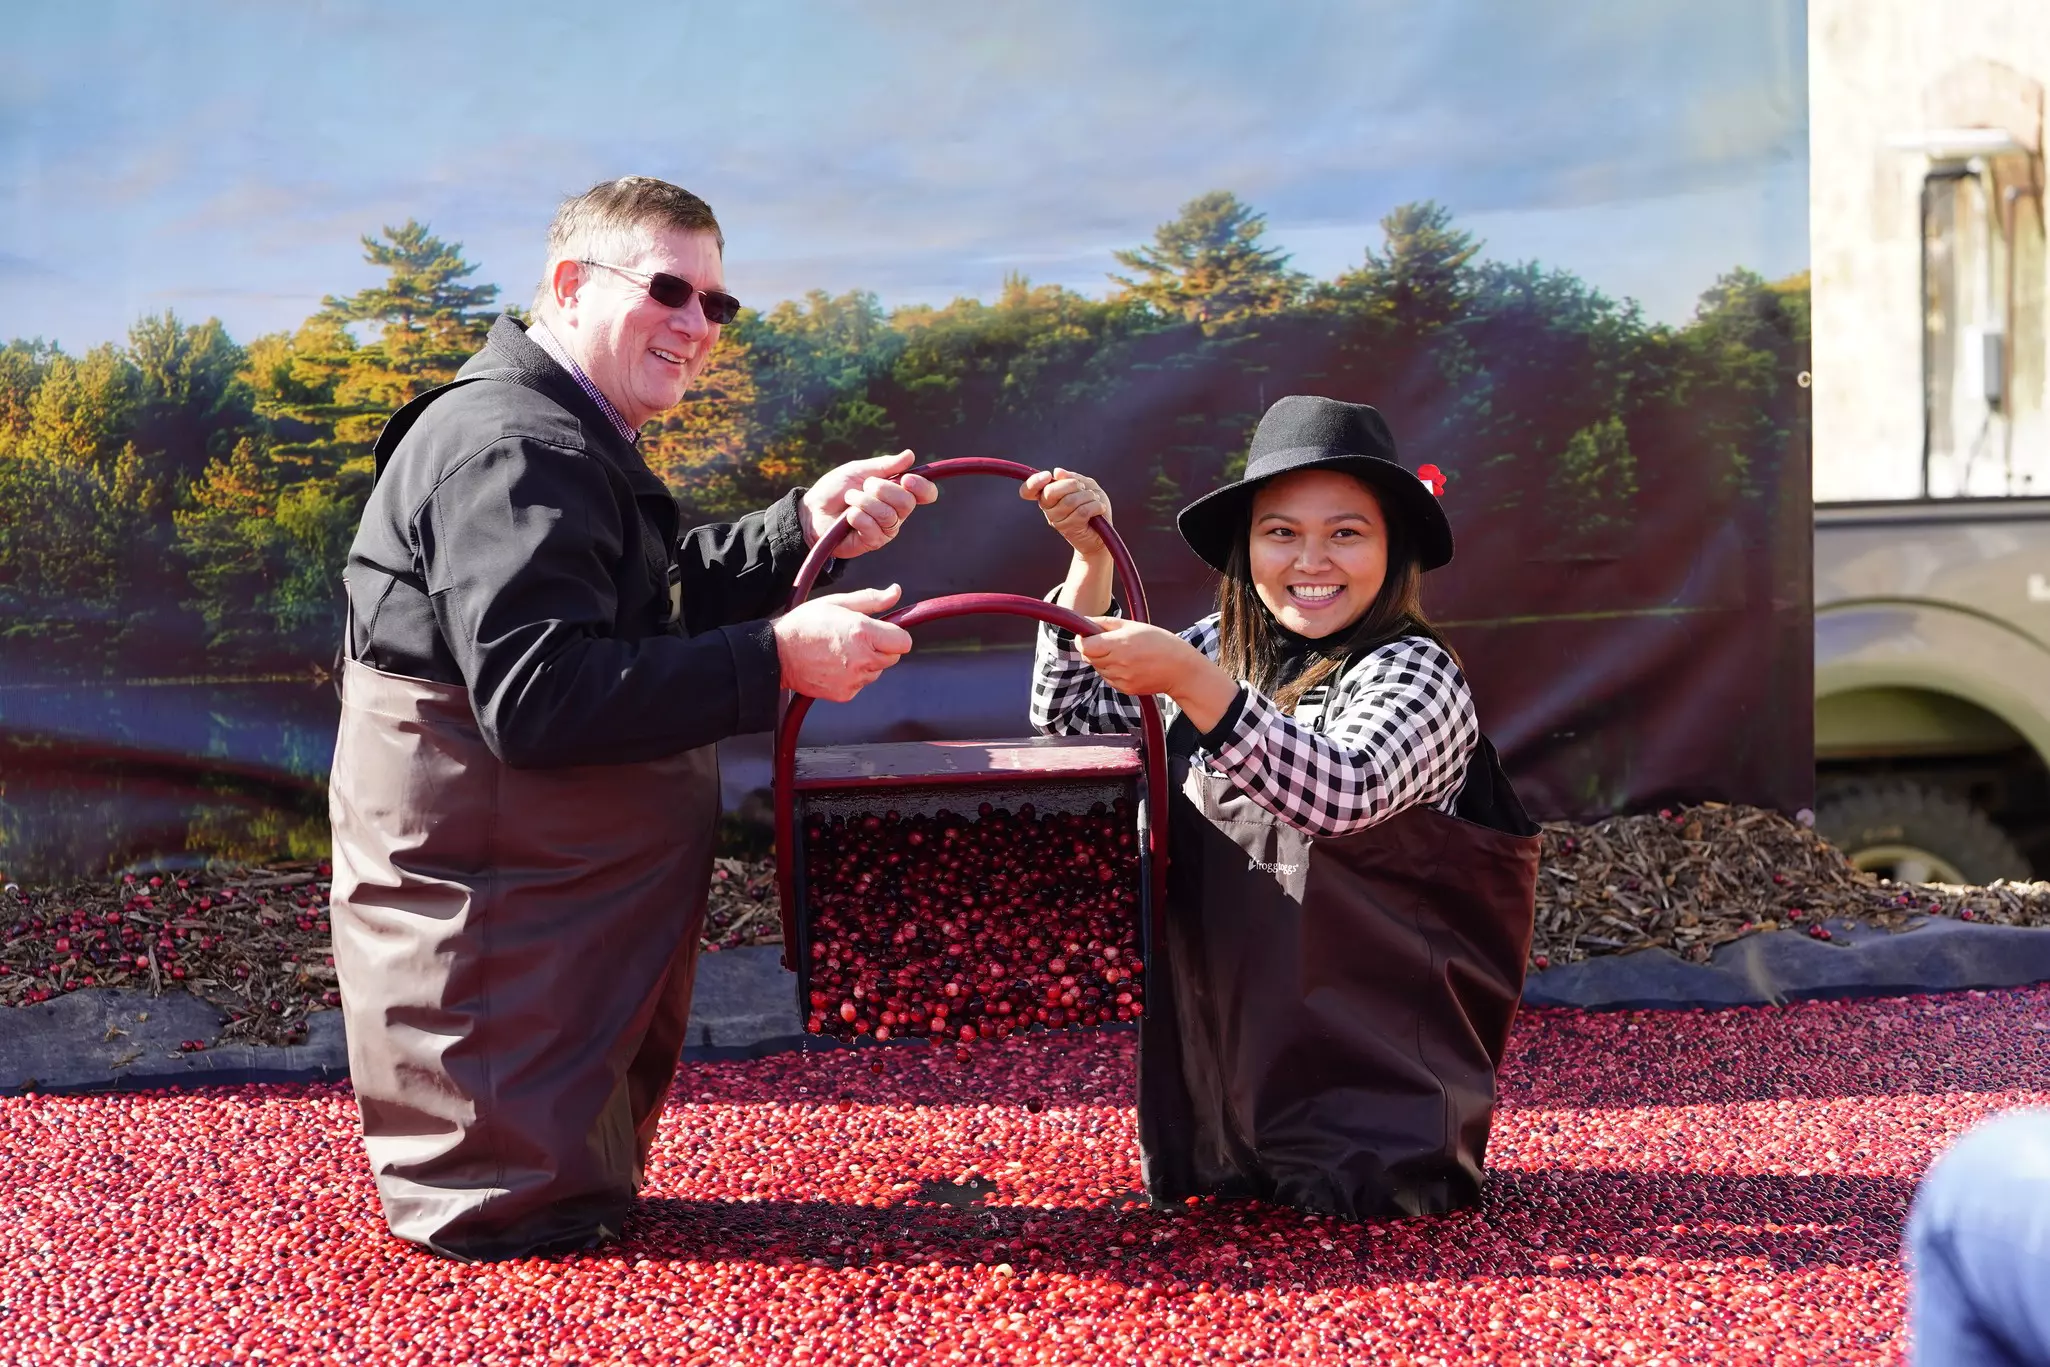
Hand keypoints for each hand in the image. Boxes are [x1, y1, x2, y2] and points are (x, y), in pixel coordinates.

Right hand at [774, 585, 913, 701]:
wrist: (778, 654)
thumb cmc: (804, 626)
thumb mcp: (838, 603)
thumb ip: (871, 600)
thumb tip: (895, 592)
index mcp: (863, 633)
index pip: (904, 641)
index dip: (895, 635)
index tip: (882, 631)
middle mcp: (862, 659)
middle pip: (893, 657)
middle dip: (880, 648)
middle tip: (856, 639)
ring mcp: (854, 679)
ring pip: (877, 671)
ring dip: (867, 663)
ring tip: (842, 651)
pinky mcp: (845, 693)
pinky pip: (861, 684)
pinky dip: (853, 676)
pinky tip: (835, 665)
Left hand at [801, 450, 938, 555]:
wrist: (812, 509)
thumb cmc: (836, 489)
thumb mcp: (859, 471)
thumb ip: (884, 465)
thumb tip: (910, 455)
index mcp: (897, 493)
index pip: (925, 493)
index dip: (922, 487)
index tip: (906, 479)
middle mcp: (897, 512)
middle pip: (907, 503)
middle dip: (883, 490)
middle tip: (864, 486)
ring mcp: (886, 529)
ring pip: (888, 515)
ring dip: (864, 502)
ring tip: (850, 499)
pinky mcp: (872, 542)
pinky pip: (874, 528)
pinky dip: (858, 517)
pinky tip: (848, 516)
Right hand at [1020, 467, 1112, 559]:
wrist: (1103, 535)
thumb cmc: (1093, 507)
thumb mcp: (1087, 486)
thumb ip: (1073, 478)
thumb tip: (1057, 472)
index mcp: (1048, 496)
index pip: (1028, 490)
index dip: (1034, 482)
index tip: (1048, 475)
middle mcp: (1048, 509)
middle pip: (1050, 492)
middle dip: (1071, 484)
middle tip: (1083, 488)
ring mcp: (1056, 521)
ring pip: (1069, 501)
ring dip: (1088, 496)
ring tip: (1095, 500)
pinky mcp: (1069, 529)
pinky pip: (1081, 512)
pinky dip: (1095, 506)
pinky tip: (1100, 509)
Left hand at [1076, 620, 1207, 697]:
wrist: (1180, 669)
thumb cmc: (1160, 642)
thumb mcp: (1133, 626)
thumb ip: (1106, 623)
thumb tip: (1085, 621)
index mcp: (1119, 645)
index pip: (1084, 646)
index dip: (1084, 639)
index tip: (1089, 635)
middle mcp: (1117, 664)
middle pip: (1088, 657)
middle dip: (1093, 649)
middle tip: (1110, 642)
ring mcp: (1120, 679)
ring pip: (1098, 668)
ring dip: (1103, 660)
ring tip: (1124, 653)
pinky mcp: (1124, 689)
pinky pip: (1108, 678)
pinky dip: (1113, 671)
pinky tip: (1129, 665)